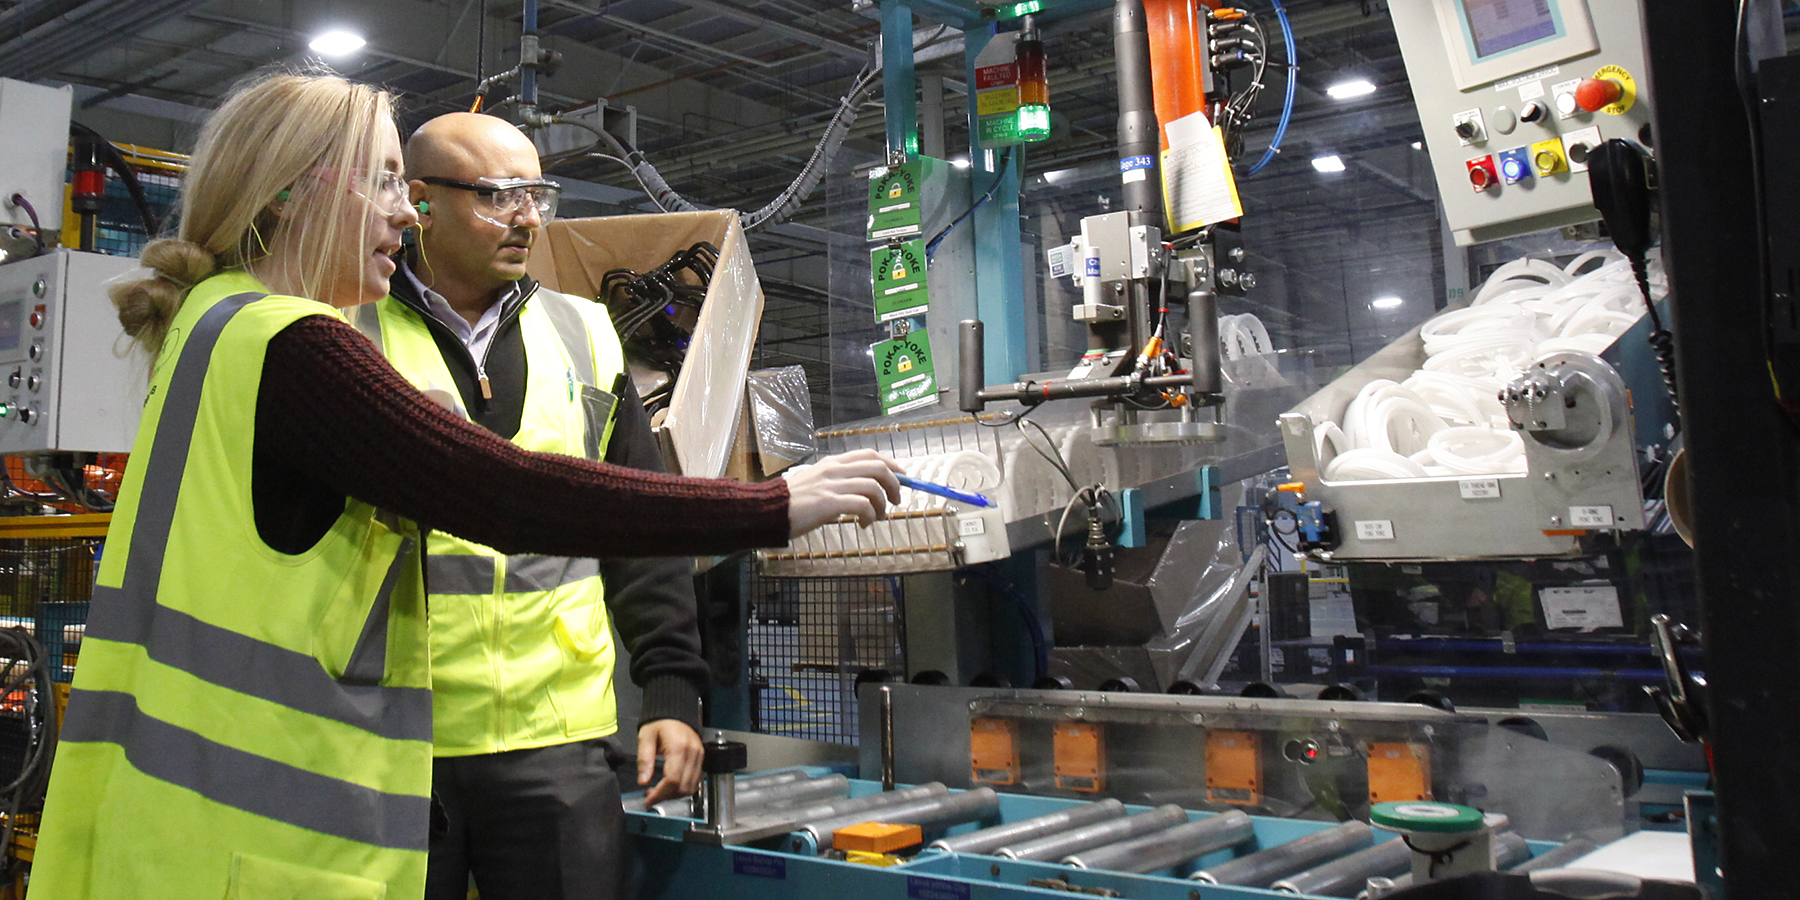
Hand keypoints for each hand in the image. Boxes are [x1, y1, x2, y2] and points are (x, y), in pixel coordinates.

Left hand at [637, 719, 702, 804]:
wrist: (675, 711)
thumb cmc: (659, 722)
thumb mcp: (645, 737)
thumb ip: (644, 759)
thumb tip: (643, 781)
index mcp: (678, 747)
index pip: (672, 780)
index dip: (660, 794)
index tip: (648, 800)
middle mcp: (693, 754)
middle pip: (683, 787)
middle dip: (666, 796)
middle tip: (650, 795)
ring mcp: (699, 757)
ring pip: (691, 788)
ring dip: (674, 795)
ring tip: (659, 791)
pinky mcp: (701, 759)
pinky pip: (695, 781)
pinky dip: (682, 789)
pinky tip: (669, 786)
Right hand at [782, 449, 903, 537]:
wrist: (767, 511)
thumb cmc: (791, 502)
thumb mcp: (816, 484)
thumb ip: (838, 484)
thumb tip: (865, 495)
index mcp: (832, 463)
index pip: (870, 455)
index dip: (891, 465)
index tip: (902, 477)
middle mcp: (834, 470)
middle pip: (877, 467)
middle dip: (894, 484)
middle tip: (895, 501)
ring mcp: (831, 485)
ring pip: (873, 487)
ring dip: (882, 505)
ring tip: (876, 518)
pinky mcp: (828, 503)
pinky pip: (862, 504)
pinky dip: (870, 515)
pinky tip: (864, 524)